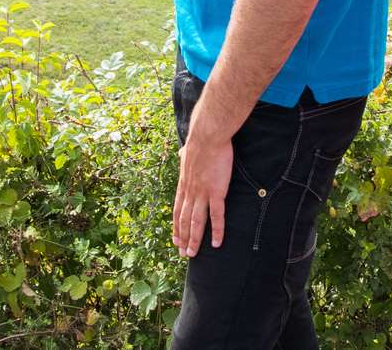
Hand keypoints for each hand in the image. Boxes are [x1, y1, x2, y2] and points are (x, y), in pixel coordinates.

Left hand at [171, 130, 233, 256]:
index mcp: (183, 185)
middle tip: (183, 253)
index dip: (176, 227)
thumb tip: (182, 153)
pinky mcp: (216, 192)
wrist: (207, 137)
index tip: (175, 240)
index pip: (177, 211)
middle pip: (184, 220)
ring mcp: (202, 193)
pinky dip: (216, 230)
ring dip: (194, 239)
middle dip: (183, 239)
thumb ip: (184, 157)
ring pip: (196, 222)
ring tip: (193, 253)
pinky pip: (216, 216)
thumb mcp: (187, 152)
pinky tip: (216, 242)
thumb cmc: (200, 143)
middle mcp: (190, 192)